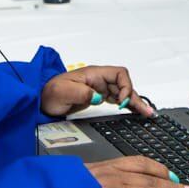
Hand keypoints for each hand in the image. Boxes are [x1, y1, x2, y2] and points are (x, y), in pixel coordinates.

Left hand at [40, 65, 155, 117]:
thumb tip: (99, 97)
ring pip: (123, 93)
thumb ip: (82, 92)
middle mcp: (99, 79)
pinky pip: (116, 99)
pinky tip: (134, 111)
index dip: (125, 87)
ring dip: (135, 102)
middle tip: (147, 111)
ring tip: (147, 113)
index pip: (119, 74)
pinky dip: (127, 105)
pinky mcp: (96, 97)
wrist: (41, 100)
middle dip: (136, 97)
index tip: (122, 102)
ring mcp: (98, 88)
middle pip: (124, 84)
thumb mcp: (64, 92)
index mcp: (94, 74)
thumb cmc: (50, 92)